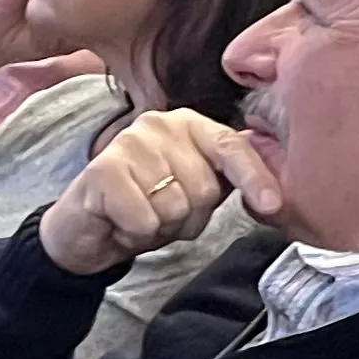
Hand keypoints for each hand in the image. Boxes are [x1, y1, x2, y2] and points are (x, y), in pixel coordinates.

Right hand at [40, 107, 276, 276]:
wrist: (85, 230)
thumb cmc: (143, 209)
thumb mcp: (192, 195)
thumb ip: (224, 180)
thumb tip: (273, 185)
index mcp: (189, 125)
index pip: (232, 146)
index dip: (254, 178)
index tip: (272, 205)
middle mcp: (160, 125)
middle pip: (205, 188)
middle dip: (189, 218)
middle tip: (161, 215)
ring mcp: (130, 143)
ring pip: (176, 206)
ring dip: (161, 228)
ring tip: (140, 217)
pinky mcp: (104, 170)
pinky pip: (146, 219)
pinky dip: (136, 233)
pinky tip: (120, 222)